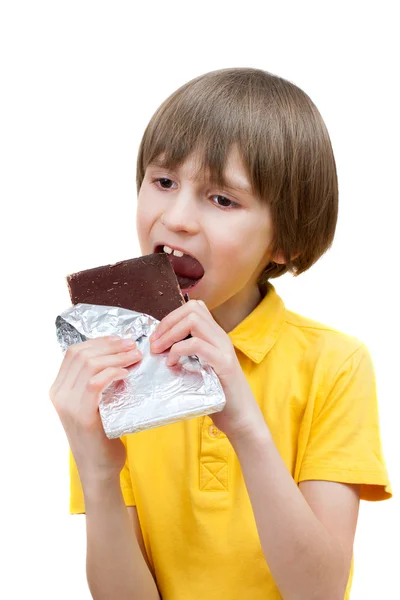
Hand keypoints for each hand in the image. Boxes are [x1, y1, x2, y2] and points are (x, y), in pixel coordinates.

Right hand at [49, 336, 141, 484]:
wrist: (99, 468)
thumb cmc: (102, 435)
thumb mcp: (94, 403)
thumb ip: (96, 381)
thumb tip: (119, 353)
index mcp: (59, 388)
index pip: (74, 352)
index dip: (99, 341)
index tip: (120, 340)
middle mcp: (59, 394)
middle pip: (81, 354)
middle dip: (110, 345)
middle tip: (132, 346)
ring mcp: (68, 404)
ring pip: (89, 365)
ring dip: (116, 356)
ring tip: (134, 357)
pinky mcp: (82, 415)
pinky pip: (95, 383)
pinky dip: (113, 372)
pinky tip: (126, 374)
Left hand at [149, 300, 264, 438]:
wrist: (241, 417)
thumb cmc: (218, 396)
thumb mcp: (201, 368)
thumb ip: (189, 354)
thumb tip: (160, 346)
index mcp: (215, 336)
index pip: (194, 307)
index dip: (171, 317)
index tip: (157, 336)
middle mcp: (221, 337)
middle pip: (192, 309)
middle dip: (167, 323)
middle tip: (154, 344)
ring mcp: (223, 348)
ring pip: (194, 321)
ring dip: (170, 334)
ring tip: (160, 351)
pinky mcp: (223, 364)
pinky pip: (197, 344)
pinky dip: (178, 350)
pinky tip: (172, 364)